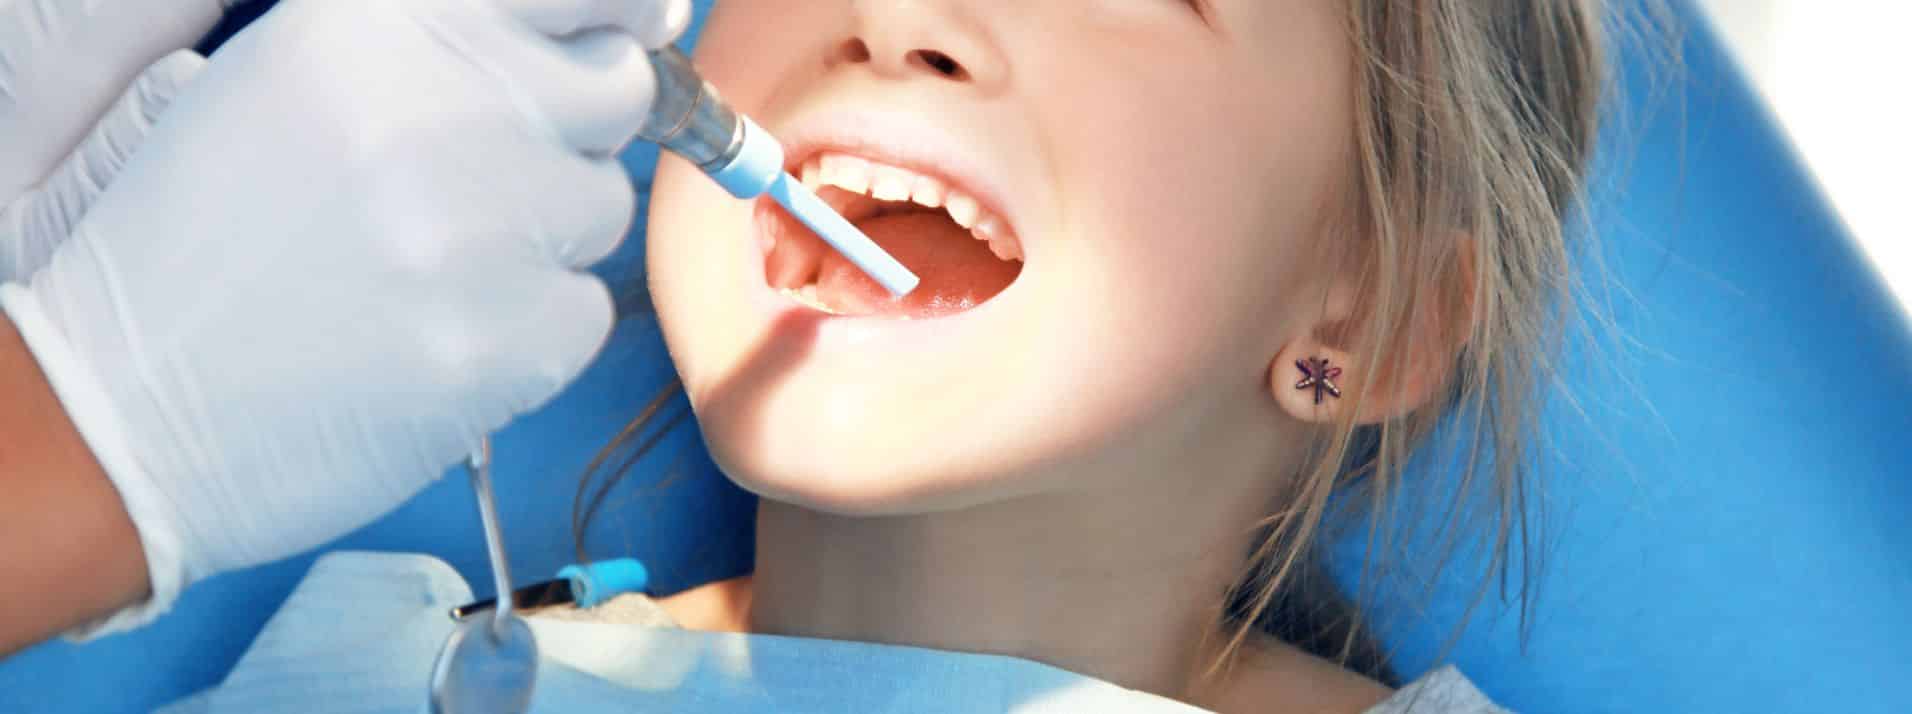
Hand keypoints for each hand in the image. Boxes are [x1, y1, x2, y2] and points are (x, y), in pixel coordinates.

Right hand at [0, 0, 690, 634]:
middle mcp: (444, 107)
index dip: (622, 15)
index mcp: (377, 25)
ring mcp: (484, 227)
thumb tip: (627, 28)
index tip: (634, 34)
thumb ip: (445, 46)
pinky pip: (585, 312)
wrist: (130, 409)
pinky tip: (434, 337)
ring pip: (602, 207)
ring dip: (544, 238)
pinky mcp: (512, 339)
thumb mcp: (296, 83)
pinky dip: (531, 331)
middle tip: (487, 185)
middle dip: (574, 135)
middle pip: (620, 93)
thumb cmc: (213, 240)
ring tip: (428, 268)